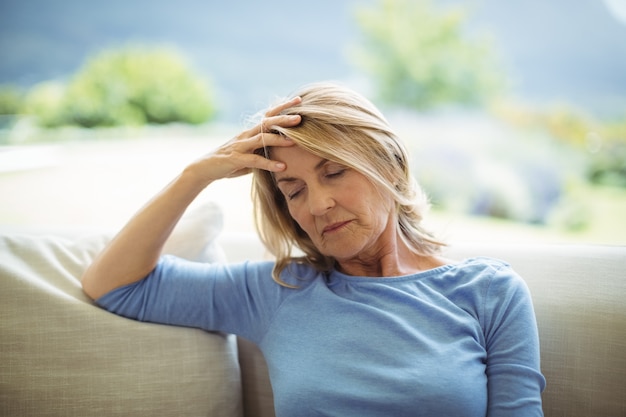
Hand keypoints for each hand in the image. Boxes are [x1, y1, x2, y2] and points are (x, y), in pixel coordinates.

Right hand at [186, 96, 301, 183]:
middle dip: (283, 120)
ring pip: (261, 139)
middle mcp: (246, 135)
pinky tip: (282, 167)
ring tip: (294, 141)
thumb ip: (263, 152)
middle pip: (266, 123)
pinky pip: (255, 161)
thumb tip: (280, 153)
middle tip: (300, 117)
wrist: (205, 169)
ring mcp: (240, 146)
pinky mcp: (236, 159)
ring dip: (278, 139)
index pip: (268, 116)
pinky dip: (269, 164)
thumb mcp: (249, 154)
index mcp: (250, 132)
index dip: (282, 108)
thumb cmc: (229, 162)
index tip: (298, 101)